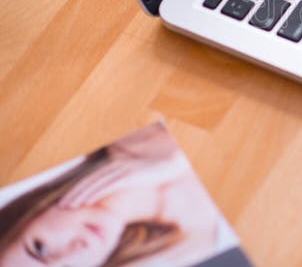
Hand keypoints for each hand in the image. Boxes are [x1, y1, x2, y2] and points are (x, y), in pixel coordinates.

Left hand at [58, 127, 188, 208]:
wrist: (173, 163)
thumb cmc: (156, 169)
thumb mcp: (136, 172)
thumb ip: (123, 176)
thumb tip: (113, 186)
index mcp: (117, 163)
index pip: (93, 176)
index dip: (78, 187)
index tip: (67, 198)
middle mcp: (117, 164)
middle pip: (91, 179)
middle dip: (75, 192)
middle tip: (62, 205)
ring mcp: (124, 169)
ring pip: (97, 183)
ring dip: (82, 194)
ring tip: (70, 206)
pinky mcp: (131, 175)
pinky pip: (109, 185)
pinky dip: (96, 193)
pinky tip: (88, 201)